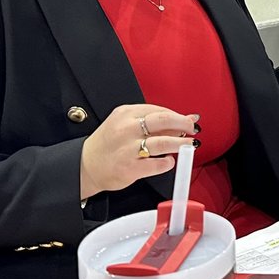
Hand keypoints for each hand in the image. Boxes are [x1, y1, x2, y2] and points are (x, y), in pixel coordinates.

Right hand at [80, 104, 199, 199]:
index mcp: (125, 114)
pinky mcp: (130, 168)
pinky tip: (169, 161)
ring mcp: (128, 149)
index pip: (159, 110)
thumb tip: (185, 119)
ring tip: (188, 145)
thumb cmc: (108, 144)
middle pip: (164, 121)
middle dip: (183, 124)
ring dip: (181, 143)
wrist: (85, 166)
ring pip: (163, 142)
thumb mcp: (126, 125)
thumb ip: (153, 123)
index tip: (188, 120)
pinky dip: (168, 162)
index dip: (177, 116)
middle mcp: (126, 129)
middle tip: (193, 129)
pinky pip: (157, 164)